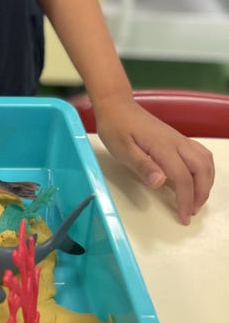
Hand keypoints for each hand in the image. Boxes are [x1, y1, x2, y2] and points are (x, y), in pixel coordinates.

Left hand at [94, 96, 214, 224]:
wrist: (116, 105)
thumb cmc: (116, 127)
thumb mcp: (122, 149)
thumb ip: (142, 165)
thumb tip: (161, 182)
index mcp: (163, 147)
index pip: (183, 178)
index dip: (186, 200)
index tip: (184, 218)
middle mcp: (176, 142)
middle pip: (201, 169)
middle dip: (201, 193)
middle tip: (191, 211)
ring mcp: (178, 139)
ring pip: (205, 161)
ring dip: (205, 182)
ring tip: (195, 199)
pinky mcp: (177, 138)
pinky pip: (200, 154)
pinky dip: (204, 170)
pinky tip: (195, 179)